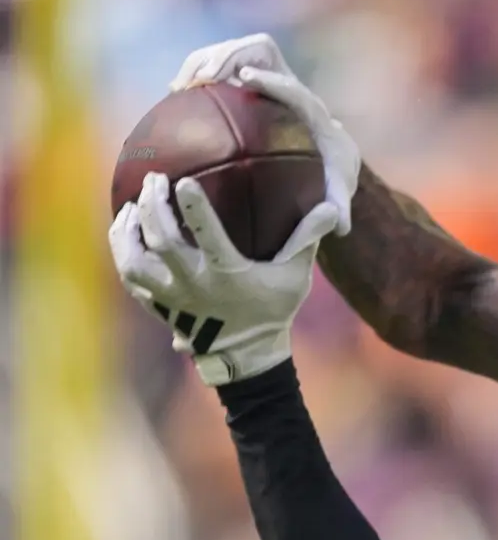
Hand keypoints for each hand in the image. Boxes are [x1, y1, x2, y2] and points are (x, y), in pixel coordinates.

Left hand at [109, 171, 336, 383]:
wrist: (247, 358)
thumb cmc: (272, 312)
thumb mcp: (295, 278)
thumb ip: (307, 240)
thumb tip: (332, 208)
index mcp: (226, 274)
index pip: (207, 236)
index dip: (194, 207)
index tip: (184, 181)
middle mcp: (194, 284)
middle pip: (162, 240)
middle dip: (153, 205)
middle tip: (155, 180)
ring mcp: (171, 297)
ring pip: (136, 260)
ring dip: (128, 230)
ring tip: (131, 206)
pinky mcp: (158, 305)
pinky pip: (130, 277)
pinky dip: (124, 251)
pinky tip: (127, 231)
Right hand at [172, 32, 360, 234]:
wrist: (329, 150)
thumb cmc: (330, 171)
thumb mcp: (337, 189)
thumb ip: (340, 204)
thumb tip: (341, 227)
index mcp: (308, 106)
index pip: (290, 83)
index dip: (271, 78)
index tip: (247, 80)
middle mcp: (286, 81)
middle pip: (258, 50)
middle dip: (228, 55)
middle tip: (203, 78)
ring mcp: (265, 76)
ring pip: (233, 51)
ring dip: (204, 60)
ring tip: (180, 87)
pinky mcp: (245, 80)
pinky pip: (218, 67)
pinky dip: (197, 74)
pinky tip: (175, 97)